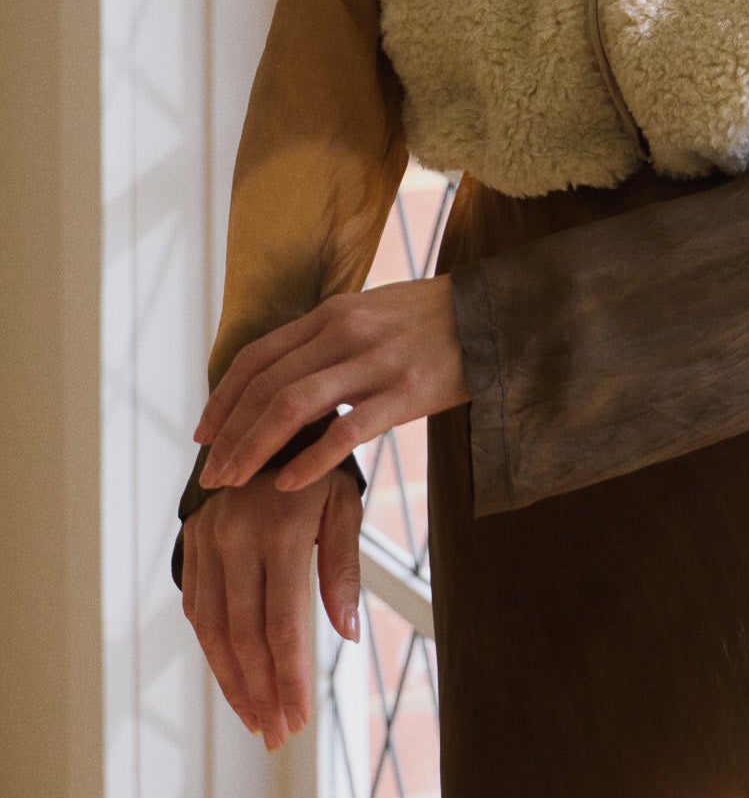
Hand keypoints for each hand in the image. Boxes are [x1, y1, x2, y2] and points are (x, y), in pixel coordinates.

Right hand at [182, 465, 361, 747]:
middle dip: (262, 693)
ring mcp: (208, 540)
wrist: (268, 420)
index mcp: (281, 530)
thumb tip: (348, 635)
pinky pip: (197, 608)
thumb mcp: (344, 505)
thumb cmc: (320, 468)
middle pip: (244, 637)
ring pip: (212, 630)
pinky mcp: (192, 541)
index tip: (299, 720)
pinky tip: (233, 678)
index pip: (281, 624)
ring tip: (256, 720)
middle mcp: (237, 537)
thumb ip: (343, 570)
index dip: (288, 678)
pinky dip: (212, 650)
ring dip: (232, 682)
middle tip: (278, 735)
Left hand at [196, 278, 468, 494]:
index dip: (222, 398)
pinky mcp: (408, 392)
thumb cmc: (434, 320)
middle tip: (210, 476)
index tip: (203, 435)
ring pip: (294, 406)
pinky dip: (311, 460)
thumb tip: (285, 375)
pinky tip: (289, 485)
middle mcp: (346, 331)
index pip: (258, 356)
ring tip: (235, 484)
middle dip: (230, 434)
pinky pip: (348, 430)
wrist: (497, 315)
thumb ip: (330, 338)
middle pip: (267, 385)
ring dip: (254, 449)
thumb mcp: (373, 313)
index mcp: (333, 312)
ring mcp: (376, 361)